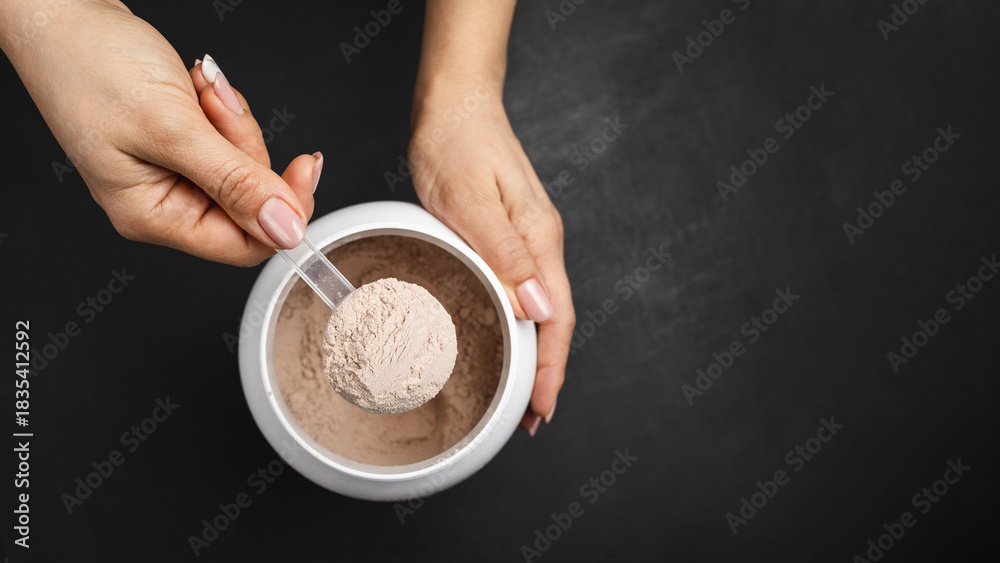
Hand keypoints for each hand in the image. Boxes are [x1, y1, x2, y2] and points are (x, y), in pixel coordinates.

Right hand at [1, 0, 318, 264]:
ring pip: (242, 166)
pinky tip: (196, 86)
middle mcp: (163, 203)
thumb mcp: (172, 129)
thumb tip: (286, 228)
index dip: (281, 211)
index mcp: (153, 216)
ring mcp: (172, 174)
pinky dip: (222, 110)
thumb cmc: (90, 66)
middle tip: (220, 106)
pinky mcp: (179, 146)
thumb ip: (235, 183)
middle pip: (249, 201)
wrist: (61, 14)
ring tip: (201, 88)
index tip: (304, 168)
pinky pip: (226, 139)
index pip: (244, 245)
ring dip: (233, 121)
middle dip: (246, 145)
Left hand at [408, 76, 574, 434]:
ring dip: (535, 354)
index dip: (552, 369)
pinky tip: (505, 337)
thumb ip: (505, 256)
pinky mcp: (509, 234)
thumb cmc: (456, 144)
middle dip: (547, 373)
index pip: (557, 319)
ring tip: (520, 393)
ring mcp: (527, 239)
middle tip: (529, 419)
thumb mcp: (472, 201)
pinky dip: (518, 325)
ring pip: (539, 309)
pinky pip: (521, 291)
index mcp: (538, 240)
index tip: (541, 410)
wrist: (454, 103)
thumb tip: (541, 310)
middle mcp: (541, 243)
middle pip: (555, 321)